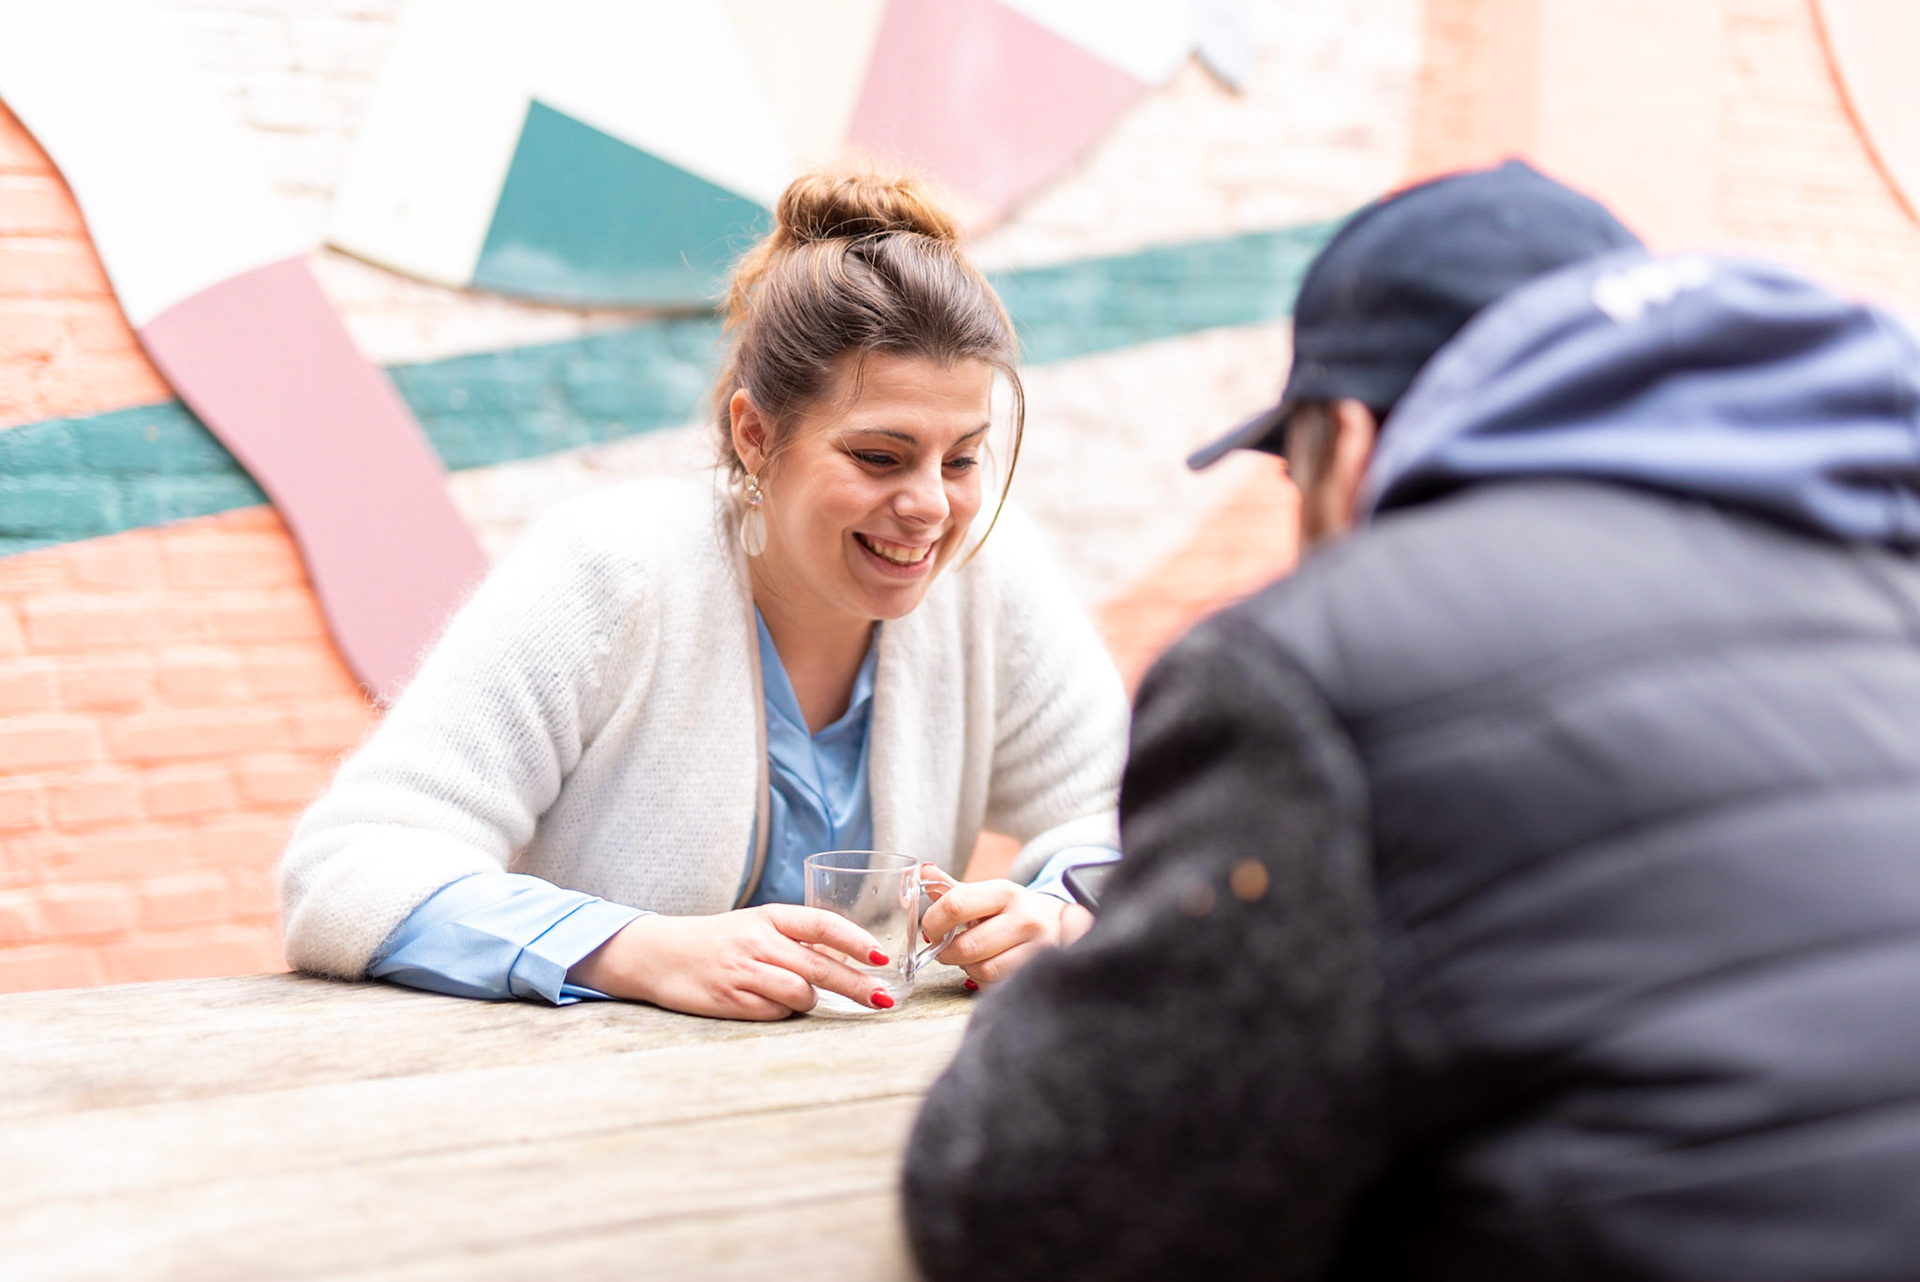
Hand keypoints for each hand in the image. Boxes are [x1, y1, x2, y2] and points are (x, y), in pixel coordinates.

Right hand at [568, 905, 895, 1020]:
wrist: (657, 953)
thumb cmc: (716, 940)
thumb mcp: (755, 926)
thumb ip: (795, 938)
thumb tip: (843, 959)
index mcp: (769, 916)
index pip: (822, 925)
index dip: (855, 941)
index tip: (880, 959)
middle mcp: (758, 941)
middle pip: (820, 967)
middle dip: (857, 986)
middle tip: (884, 1000)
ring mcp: (743, 971)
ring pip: (800, 994)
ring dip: (810, 1001)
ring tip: (798, 997)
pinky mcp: (729, 1000)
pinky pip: (773, 1013)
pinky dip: (781, 1013)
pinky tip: (768, 1004)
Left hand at [919, 869, 1094, 987]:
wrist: (1060, 923)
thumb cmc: (1013, 911)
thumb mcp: (987, 895)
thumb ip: (952, 888)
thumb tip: (922, 870)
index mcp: (1005, 891)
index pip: (955, 904)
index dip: (933, 922)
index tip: (930, 930)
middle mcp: (1026, 918)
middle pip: (966, 946)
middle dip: (947, 953)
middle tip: (946, 950)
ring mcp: (1039, 947)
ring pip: (983, 971)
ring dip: (969, 969)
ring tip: (974, 958)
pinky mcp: (1043, 971)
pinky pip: (999, 986)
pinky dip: (986, 982)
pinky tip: (992, 967)